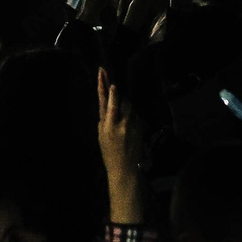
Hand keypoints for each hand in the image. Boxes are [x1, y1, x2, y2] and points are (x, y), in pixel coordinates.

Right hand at [94, 67, 145, 224]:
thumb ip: (104, 119)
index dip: (105, 86)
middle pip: (120, 100)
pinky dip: (132, 117)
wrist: (124, 168)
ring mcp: (131, 126)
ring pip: (129, 106)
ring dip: (126, 107)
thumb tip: (108, 105)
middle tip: (112, 91)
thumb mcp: (101, 135)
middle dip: (117, 96)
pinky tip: (129, 128)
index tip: (104, 74)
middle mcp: (119, 123)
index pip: (106, 100)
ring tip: (122, 121)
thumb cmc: (109, 152)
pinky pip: (136, 115)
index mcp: (106, 125)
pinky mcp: (140, 128)